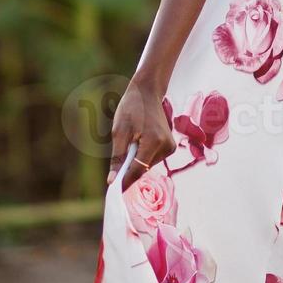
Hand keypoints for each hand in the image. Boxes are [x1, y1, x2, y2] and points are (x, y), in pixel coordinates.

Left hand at [107, 75, 175, 192]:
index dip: (124, 181)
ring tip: (130, 141)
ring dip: (135, 160)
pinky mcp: (170, 147)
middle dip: (128, 168)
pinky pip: (152, 159)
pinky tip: (138, 141)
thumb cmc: (131, 108)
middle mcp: (166, 146)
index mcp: (154, 142)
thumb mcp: (119, 132)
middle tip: (118, 155)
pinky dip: (142, 156)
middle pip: (142, 168)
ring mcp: (170, 147)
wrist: (147, 92)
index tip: (112, 190)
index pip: (137, 170)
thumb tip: (112, 181)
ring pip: (147, 165)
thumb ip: (117, 158)